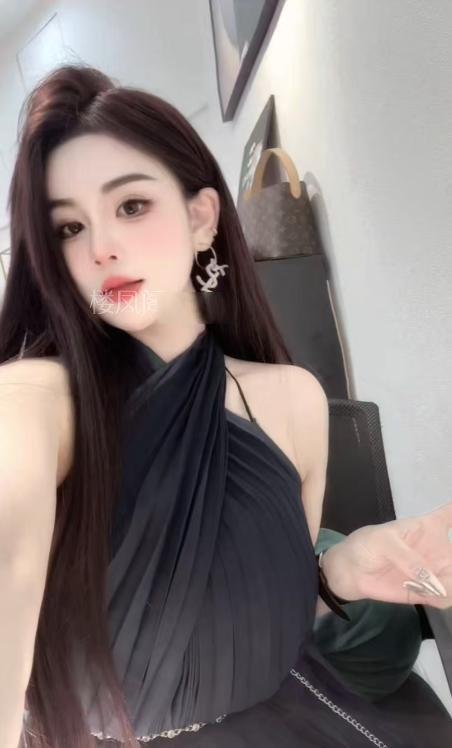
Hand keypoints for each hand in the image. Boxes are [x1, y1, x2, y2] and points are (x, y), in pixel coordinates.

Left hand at [332, 502, 451, 608]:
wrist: (349, 573)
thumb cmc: (365, 546)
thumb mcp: (382, 542)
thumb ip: (407, 557)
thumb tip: (432, 580)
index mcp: (427, 527)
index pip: (451, 514)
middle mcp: (436, 548)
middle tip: (447, 566)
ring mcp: (435, 571)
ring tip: (440, 585)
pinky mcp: (427, 593)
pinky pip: (446, 598)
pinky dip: (445, 598)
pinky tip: (435, 595)